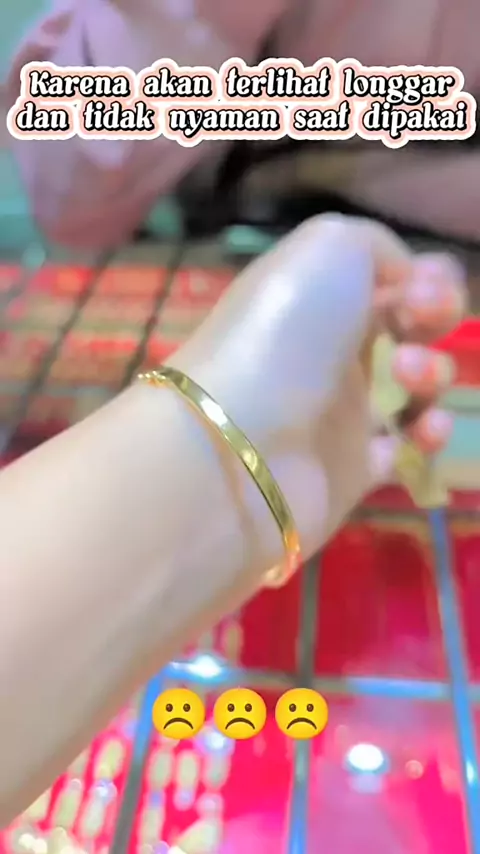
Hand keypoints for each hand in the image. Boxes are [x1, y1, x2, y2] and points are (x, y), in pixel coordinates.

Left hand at [172, 215, 464, 559]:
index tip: (425, 286)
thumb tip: (407, 278)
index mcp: (316, 294)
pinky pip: (407, 450)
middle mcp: (328, 349)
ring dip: (433, 371)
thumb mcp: (328, 246)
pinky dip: (430, 436)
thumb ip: (377, 246)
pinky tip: (426, 427)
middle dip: (435, 316)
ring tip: (408, 372)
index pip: (384, 277)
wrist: (238, 440)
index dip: (422, 276)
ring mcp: (339, 411)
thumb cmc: (283, 331)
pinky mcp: (353, 469)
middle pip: (406, 325)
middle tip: (422, 322)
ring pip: (413, 385)